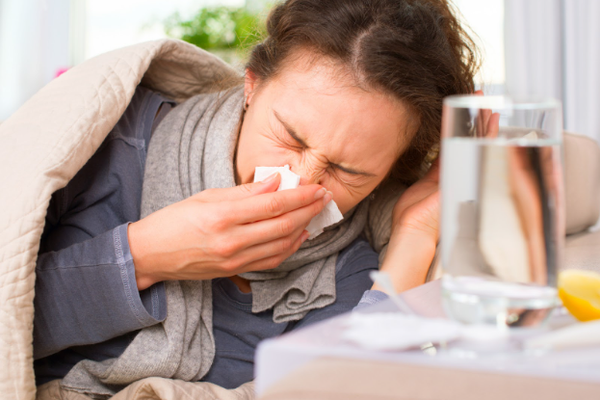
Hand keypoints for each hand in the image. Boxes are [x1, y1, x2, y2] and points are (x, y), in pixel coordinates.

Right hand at [128, 173, 330, 289]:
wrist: (151, 254)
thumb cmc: (175, 220)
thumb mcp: (207, 196)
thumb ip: (245, 191)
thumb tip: (275, 182)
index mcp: (223, 216)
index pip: (273, 204)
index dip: (300, 196)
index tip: (316, 187)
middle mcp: (232, 241)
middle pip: (283, 225)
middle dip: (309, 210)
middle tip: (325, 197)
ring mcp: (235, 260)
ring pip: (282, 245)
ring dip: (304, 229)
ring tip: (316, 214)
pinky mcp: (236, 271)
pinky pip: (272, 261)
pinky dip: (290, 248)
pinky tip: (299, 235)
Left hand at [378, 91, 499, 292]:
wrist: (413, 230)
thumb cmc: (413, 216)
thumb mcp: (422, 185)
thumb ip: (432, 169)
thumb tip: (436, 153)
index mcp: (446, 177)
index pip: (457, 146)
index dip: (460, 129)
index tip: (463, 112)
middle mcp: (459, 176)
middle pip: (471, 143)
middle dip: (477, 122)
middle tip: (481, 101)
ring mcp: (465, 177)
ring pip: (479, 145)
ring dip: (485, 124)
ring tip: (488, 105)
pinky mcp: (468, 177)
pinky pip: (479, 152)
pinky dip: (487, 136)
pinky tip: (491, 122)